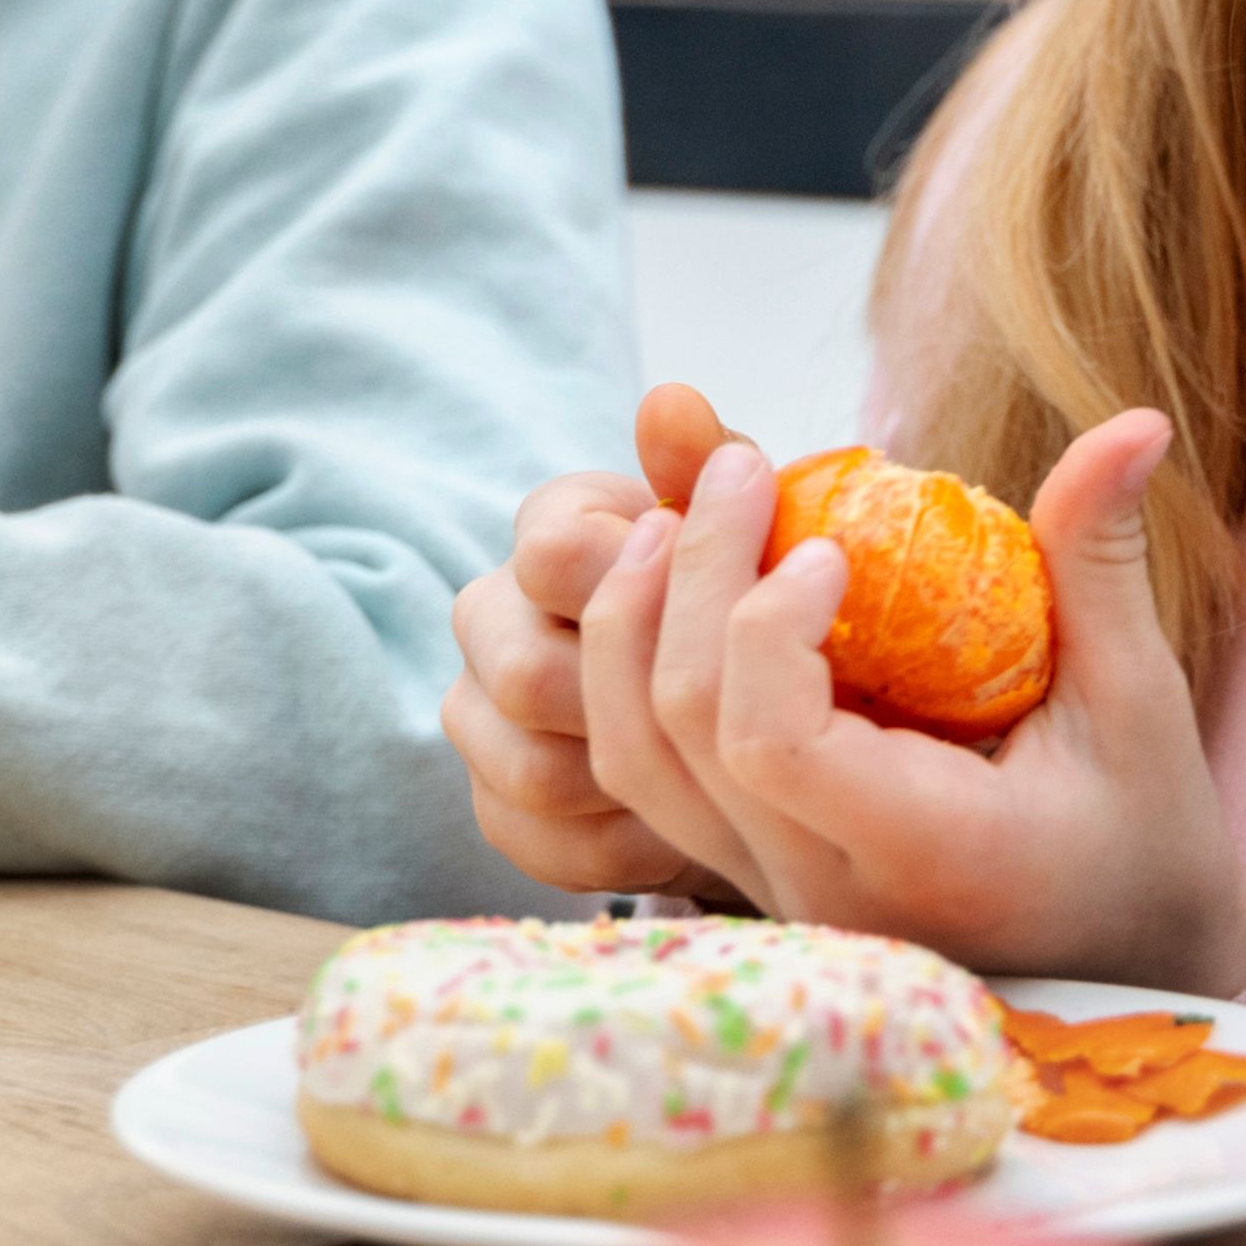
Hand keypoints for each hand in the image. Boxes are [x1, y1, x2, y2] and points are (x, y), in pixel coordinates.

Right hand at [449, 384, 744, 896]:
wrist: (764, 700)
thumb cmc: (763, 599)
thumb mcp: (761, 526)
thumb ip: (716, 465)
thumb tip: (670, 401)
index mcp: (551, 533)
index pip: (552, 558)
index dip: (645, 593)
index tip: (733, 608)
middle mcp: (492, 618)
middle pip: (527, 673)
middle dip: (642, 702)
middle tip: (735, 715)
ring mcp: (481, 718)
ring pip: (528, 767)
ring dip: (635, 779)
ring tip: (719, 779)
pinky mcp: (498, 808)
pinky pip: (535, 841)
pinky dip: (621, 844)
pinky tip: (693, 828)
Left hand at [581, 411, 1245, 992]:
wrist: (1119, 967)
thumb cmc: (1145, 838)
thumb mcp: (1138, 703)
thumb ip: (1101, 563)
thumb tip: (1136, 421)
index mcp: (924, 855)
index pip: (774, 746)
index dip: (766, 627)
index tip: (827, 545)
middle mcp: (824, 892)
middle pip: (681, 733)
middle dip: (688, 576)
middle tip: (734, 466)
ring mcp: (773, 893)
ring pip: (633, 763)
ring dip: (632, 624)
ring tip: (670, 513)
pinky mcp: (748, 874)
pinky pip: (646, 781)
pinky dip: (632, 676)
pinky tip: (670, 589)